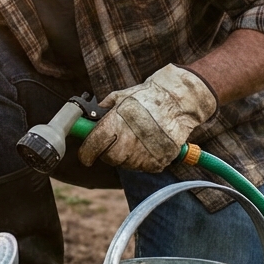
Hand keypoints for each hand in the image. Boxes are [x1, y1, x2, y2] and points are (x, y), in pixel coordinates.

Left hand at [77, 64, 217, 171]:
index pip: (93, 145)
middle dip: (107, 153)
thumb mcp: (122, 96)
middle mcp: (129, 140)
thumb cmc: (148, 96)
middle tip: (113, 145)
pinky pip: (144, 167)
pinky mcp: (159, 160)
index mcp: (116, 123)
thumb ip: (105, 109)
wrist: (178, 100)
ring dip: (126, 157)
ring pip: (127, 164)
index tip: (85, 155)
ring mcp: (145, 152)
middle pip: (110, 158)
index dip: (86, 153)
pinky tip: (147, 146)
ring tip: (134, 141)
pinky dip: (143, 160)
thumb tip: (90, 118)